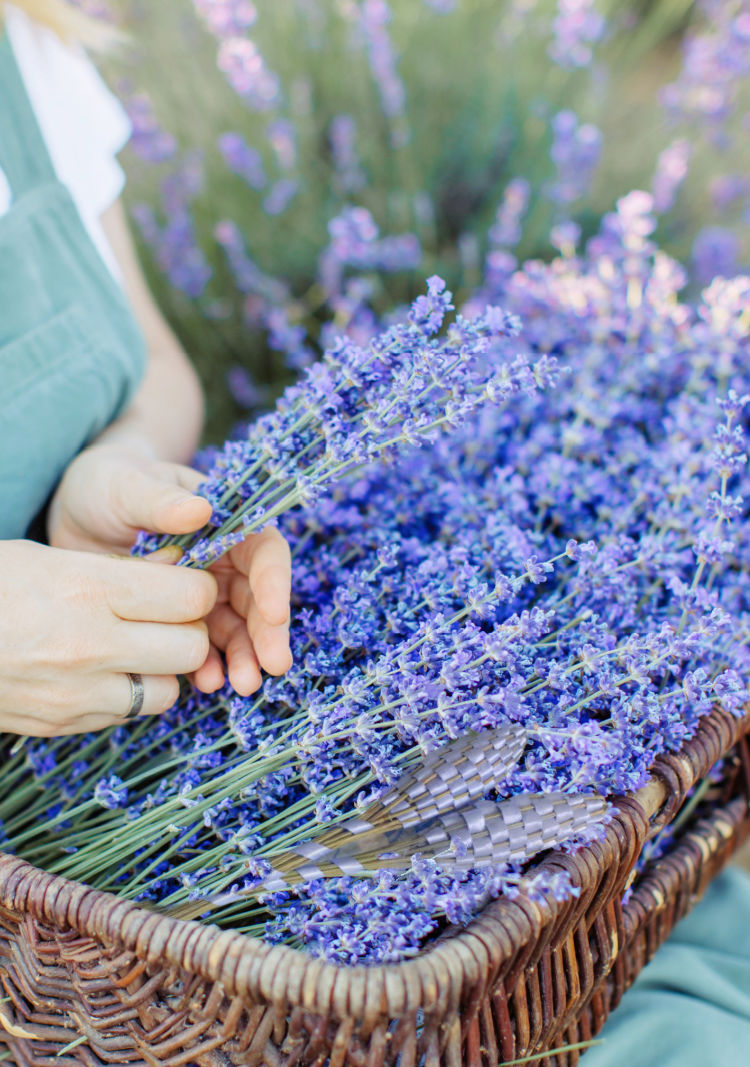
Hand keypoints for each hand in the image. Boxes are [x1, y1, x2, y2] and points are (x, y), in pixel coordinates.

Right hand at [0, 540, 215, 735]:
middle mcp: (89, 644)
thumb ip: (122, 569)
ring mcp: (75, 691)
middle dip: (189, 630)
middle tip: (167, 619)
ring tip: (135, 649)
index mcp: (88, 588)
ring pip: (168, 691)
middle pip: (191, 647)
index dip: (196, 588)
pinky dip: (127, 695)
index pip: (190, 595)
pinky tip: (102, 672)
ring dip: (163, 670)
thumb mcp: (53, 556)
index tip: (183, 584)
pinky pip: (127, 714)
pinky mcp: (62, 723)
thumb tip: (181, 566)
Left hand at [48, 444, 291, 694]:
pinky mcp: (178, 619)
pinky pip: (202, 646)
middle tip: (272, 666)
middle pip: (258, 598)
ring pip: (236, 628)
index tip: (274, 614)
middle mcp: (223, 559)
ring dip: (244, 656)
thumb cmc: (108, 485)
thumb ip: (161, 500)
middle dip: (267, 633)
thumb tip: (201, 510)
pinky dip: (208, 665)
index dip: (274, 582)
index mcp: (225, 522)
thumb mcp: (128, 486)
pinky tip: (205, 683)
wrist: (75, 513)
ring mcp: (203, 592)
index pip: (263, 551)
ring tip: (241, 685)